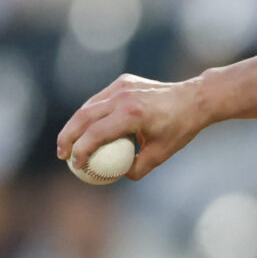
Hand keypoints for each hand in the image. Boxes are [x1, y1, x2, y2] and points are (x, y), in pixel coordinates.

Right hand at [56, 74, 211, 180]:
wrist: (194, 99)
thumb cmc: (179, 128)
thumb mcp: (160, 155)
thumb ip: (136, 168)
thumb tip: (116, 175)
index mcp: (132, 114)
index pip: (96, 133)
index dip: (81, 150)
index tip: (76, 165)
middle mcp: (123, 97)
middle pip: (83, 117)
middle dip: (67, 137)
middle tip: (62, 155)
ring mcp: (121, 86)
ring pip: (88, 106)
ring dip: (75, 125)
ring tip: (68, 144)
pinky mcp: (123, 82)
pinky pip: (99, 100)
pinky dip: (89, 115)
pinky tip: (85, 130)